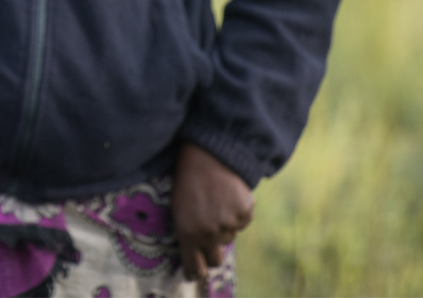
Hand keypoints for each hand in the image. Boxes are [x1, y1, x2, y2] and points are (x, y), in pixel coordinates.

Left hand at [171, 143, 254, 281]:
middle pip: (216, 259)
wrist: (208, 151)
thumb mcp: (178, 207)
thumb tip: (196, 253)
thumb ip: (188, 232)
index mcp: (186, 233)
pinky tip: (229, 193)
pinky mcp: (244, 212)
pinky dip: (239, 211)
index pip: (194, 269)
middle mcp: (208, 233)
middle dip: (213, 250)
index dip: (196, 272)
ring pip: (230, 237)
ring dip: (225, 225)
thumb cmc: (188, 177)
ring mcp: (227, 223)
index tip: (197, 271)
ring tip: (217, 201)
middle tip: (210, 234)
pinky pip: (243, 221)